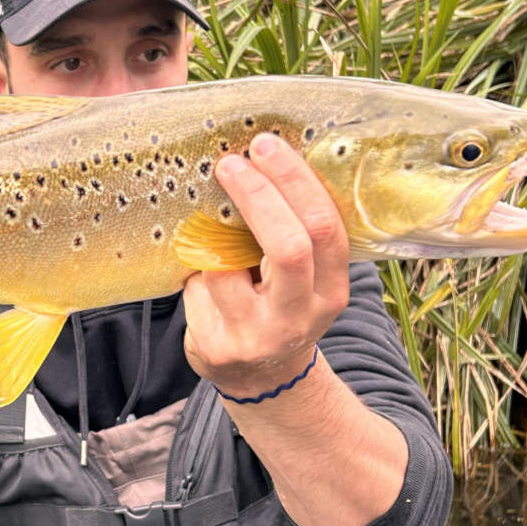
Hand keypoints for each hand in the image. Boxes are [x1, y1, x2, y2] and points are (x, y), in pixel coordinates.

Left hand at [183, 133, 349, 398]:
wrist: (262, 380)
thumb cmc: (280, 308)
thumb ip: (295, 235)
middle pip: (287, 246)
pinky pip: (197, 286)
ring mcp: (257, 336)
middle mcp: (300, 316)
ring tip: (212, 239)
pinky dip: (195, 269)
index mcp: (331, 291)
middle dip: (257, 195)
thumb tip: (261, 160)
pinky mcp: (216, 346)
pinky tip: (201, 280)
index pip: (322, 228)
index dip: (293, 182)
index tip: (265, 146)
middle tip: (231, 162)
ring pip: (227, 264)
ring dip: (213, 241)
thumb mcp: (305, 281)